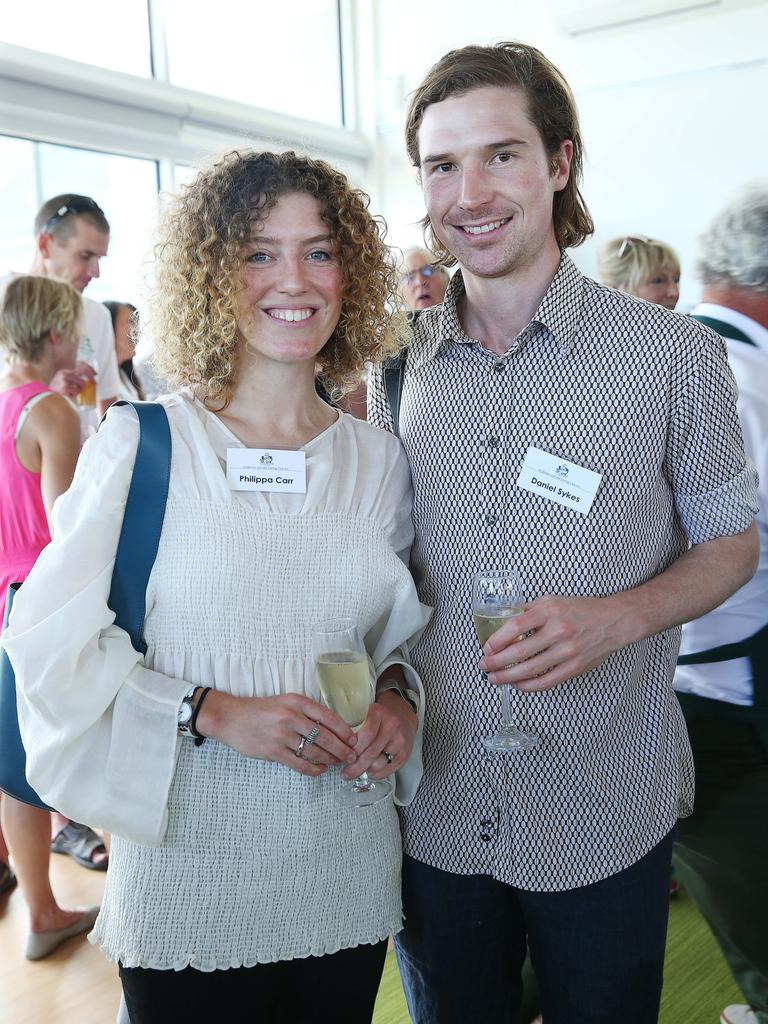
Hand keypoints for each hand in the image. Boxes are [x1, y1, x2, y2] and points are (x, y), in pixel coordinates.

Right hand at [49, 362, 95, 398]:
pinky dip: (75, 394)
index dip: (89, 368)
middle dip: (91, 377)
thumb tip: (88, 380)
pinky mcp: (64, 386)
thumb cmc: (57, 392)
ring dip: (79, 389)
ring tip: (72, 392)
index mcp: (64, 371)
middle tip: (94, 383)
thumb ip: (75, 380)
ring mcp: (64, 379)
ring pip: (81, 383)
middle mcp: (64, 373)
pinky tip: (68, 395)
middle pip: (83, 371)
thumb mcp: (65, 383)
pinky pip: (77, 390)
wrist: (45, 398)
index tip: (95, 373)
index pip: (80, 364)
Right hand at [199, 691, 356, 777]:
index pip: (329, 717)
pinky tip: (320, 770)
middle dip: (342, 749)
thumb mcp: (285, 702)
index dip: (345, 730)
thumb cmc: (261, 710)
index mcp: (297, 702)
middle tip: (351, 756)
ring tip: (336, 763)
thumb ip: (306, 712)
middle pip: (325, 737)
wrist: (231, 718)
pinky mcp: (273, 751)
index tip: (354, 739)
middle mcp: (291, 717)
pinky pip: (300, 764)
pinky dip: (314, 769)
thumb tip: (331, 728)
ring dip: (329, 760)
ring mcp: (282, 735)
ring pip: (315, 752)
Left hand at [343, 690, 416, 780]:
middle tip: (345, 773)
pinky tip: (369, 772)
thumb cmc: (379, 717)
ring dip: (365, 770)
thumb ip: (354, 725)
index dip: (352, 748)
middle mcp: (392, 725)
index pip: (365, 735)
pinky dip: (376, 774)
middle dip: (355, 766)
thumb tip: (338, 746)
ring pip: (378, 763)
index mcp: (379, 712)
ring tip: (356, 771)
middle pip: (370, 752)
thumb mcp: (366, 713)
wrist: (403, 716)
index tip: (342, 755)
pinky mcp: (405, 753)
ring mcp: (400, 740)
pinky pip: (388, 770)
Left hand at [479, 593, 633, 692]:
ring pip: (530, 670)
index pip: (514, 627)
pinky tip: (517, 685)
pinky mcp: (574, 667)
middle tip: (484, 665)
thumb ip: (527, 610)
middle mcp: (558, 631)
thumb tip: (501, 620)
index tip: (487, 648)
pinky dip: (528, 686)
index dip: (496, 640)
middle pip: (518, 652)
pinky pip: (546, 682)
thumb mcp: (551, 601)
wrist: (613, 622)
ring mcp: (567, 651)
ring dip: (507, 677)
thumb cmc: (580, 610)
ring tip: (494, 678)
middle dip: (496, 662)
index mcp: (549, 611)